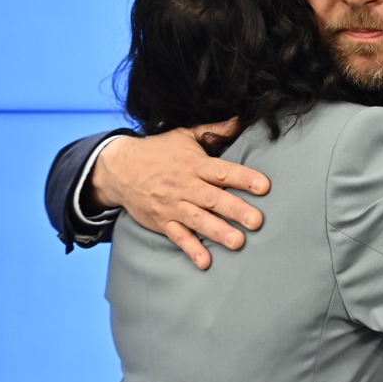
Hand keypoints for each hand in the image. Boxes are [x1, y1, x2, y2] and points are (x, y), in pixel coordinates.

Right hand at [87, 118, 269, 268]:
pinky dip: (191, 249)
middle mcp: (184, 186)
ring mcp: (173, 205)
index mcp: (194, 164)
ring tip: (238, 242)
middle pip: (213, 198)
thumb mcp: (184, 135)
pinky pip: (178, 237)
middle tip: (256, 221)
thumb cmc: (158, 152)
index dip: (243, 178)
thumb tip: (239, 119)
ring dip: (218, 232)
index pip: (222, 171)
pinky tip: (205, 262)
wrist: (118, 169)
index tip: (264, 186)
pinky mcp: (162, 221)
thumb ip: (213, 130)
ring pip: (198, 220)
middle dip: (235, 210)